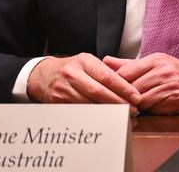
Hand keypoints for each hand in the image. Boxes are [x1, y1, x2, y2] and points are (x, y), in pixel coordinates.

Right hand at [26, 53, 140, 109]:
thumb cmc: (71, 68)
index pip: (107, 76)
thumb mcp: (87, 62)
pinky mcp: (57, 101)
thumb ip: (105, 71)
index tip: (136, 97)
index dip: (123, 88)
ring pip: (89, 103)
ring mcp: (63, 88)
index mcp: (84, 61)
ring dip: (108, 111)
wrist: (42, 75)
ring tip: (123, 115)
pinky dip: (94, 115)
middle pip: (99, 91)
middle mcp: (73, 73)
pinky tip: (105, 118)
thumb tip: (129, 84)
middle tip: (133, 110)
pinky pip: (79, 110)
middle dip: (118, 102)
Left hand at [103, 54, 178, 114]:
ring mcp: (169, 84)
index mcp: (156, 59)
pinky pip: (152, 107)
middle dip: (122, 96)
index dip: (114, 83)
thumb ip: (130, 64)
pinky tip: (145, 110)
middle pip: (130, 86)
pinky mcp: (175, 98)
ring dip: (133, 105)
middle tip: (115, 102)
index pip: (125, 71)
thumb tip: (106, 61)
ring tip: (130, 107)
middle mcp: (163, 69)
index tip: (109, 90)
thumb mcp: (157, 64)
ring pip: (139, 98)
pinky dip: (146, 110)